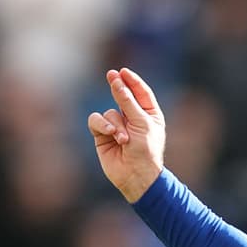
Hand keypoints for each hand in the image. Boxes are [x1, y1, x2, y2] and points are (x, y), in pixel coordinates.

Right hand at [87, 67, 165, 202]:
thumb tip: (116, 81)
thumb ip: (128, 101)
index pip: (141, 92)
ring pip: (109, 112)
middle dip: (118, 87)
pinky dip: (102, 125)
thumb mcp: (141, 123)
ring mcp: (117, 126)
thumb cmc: (145, 150)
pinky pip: (96, 121)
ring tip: (123, 139)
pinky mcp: (103, 135)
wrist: (136, 175)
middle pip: (123, 96)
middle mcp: (133, 119)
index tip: (123, 71)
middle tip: (111, 75)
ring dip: (115, 124)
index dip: (132, 81)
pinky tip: (110, 135)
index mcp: (150, 115)